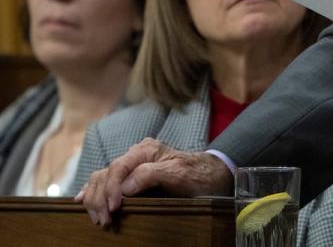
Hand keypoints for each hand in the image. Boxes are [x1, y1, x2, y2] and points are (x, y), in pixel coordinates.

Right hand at [74, 138, 232, 226]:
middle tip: (105, 221)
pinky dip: (92, 192)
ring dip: (94, 198)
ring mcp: (131, 166)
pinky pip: (104, 181)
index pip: (118, 167)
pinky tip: (82, 201)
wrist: (212, 176)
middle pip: (105, 174)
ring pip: (101, 178)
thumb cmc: (198, 174)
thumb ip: (152, 174)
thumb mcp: (180, 172)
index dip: (111, 189)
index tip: (114, 209)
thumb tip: (125, 186)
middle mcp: (135, 155)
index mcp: (145, 150)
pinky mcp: (130, 178)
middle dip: (100, 198)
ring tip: (98, 218)